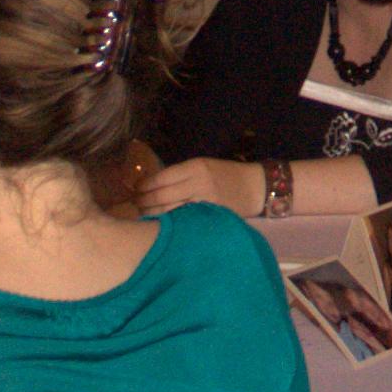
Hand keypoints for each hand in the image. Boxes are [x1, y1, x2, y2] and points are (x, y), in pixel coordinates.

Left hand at [141, 154, 265, 216]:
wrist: (256, 187)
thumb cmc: (227, 175)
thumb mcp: (204, 167)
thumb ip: (181, 175)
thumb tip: (152, 185)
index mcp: (196, 167)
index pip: (161, 178)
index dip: (144, 186)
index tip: (135, 190)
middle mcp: (198, 183)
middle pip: (161, 196)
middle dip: (143, 202)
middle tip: (134, 205)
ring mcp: (204, 203)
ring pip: (169, 211)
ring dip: (152, 214)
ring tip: (142, 216)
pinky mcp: (208, 217)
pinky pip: (182, 221)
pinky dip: (168, 222)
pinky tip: (160, 225)